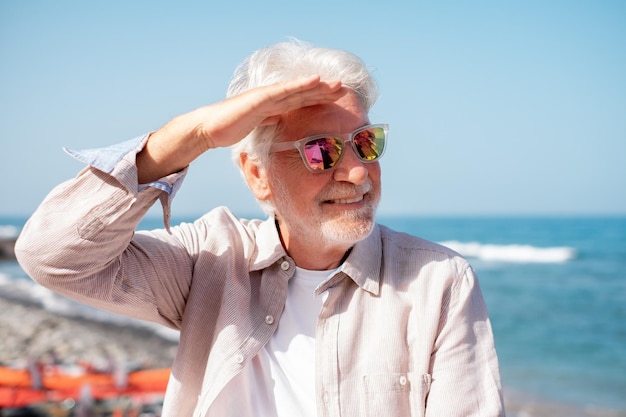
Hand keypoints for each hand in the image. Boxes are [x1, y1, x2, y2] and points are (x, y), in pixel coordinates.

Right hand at [138, 76, 346, 182]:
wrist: (209, 128)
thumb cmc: (230, 128)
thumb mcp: (257, 128)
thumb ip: (270, 124)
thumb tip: (280, 125)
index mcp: (273, 106)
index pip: (300, 101)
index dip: (319, 98)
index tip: (337, 99)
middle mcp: (272, 98)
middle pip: (303, 93)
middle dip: (324, 91)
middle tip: (344, 89)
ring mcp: (266, 97)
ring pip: (298, 90)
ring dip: (319, 87)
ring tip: (337, 84)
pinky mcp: (260, 99)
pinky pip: (284, 91)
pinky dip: (300, 85)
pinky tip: (315, 81)